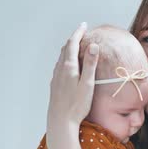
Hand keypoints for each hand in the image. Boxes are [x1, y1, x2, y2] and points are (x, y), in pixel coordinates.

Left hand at [46, 22, 99, 148]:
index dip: (78, 33)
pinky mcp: (55, 85)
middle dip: (73, 39)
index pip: (72, 44)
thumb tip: (92, 46)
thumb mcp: (87, 84)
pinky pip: (59, 66)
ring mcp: (56, 78)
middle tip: (81, 33)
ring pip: (61, 58)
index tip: (84, 26)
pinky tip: (68, 65)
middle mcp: (60, 70)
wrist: (60, 122)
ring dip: (68, 49)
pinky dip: (65, 59)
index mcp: (68, 67)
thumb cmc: (76, 105)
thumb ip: (90, 64)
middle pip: (65, 49)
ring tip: (75, 46)